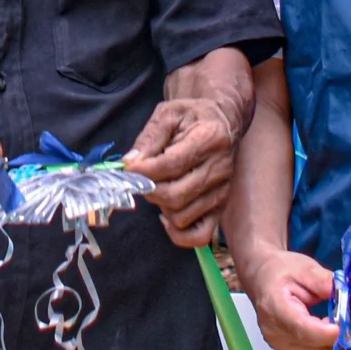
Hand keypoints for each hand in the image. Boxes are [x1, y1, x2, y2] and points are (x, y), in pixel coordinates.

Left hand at [125, 91, 247, 246]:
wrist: (222, 123)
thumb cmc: (192, 116)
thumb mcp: (168, 114)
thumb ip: (148, 137)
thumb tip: (129, 164)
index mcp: (210, 138)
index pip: (172, 164)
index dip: (145, 171)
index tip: (128, 168)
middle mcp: (220, 168)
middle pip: (176, 195)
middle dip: (149, 190)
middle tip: (140, 179)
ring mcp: (222, 191)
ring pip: (182, 216)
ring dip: (160, 207)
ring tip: (157, 188)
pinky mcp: (220, 208)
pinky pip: (199, 236)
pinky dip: (178, 233)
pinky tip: (166, 215)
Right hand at [233, 249, 340, 349]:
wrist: (261, 278)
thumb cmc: (281, 270)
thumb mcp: (305, 267)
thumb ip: (324, 281)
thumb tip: (345, 296)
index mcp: (275, 307)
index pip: (302, 329)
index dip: (326, 332)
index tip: (343, 323)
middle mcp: (274, 332)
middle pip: (315, 347)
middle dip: (333, 333)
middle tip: (336, 313)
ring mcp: (278, 345)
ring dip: (328, 340)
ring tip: (322, 318)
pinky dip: (321, 343)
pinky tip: (315, 325)